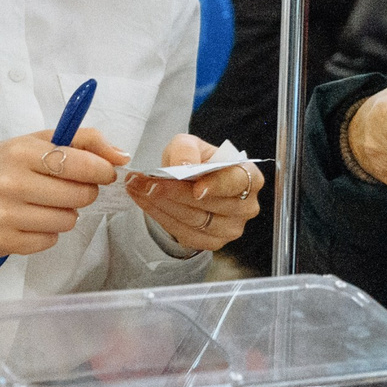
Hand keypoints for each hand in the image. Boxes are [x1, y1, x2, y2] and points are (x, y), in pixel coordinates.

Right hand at [0, 126, 128, 257]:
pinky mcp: (1, 242)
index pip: (80, 164)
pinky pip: (49, 242)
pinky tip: (30, 219)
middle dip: (83, 192)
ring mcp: (4, 216)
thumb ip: (82, 141)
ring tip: (45, 203)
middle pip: (79, 197)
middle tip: (68, 187)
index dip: (101, 171)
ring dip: (65, 213)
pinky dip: (47, 232)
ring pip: (67, 222)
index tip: (101, 172)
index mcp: (20, 153)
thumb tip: (122, 156)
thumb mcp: (34, 141)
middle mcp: (10, 184)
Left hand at [124, 134, 264, 252]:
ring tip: (138, 189)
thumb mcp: (189, 144)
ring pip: (194, 220)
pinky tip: (144, 202)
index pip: (237, 183)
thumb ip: (186, 149)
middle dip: (175, 193)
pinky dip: (161, 217)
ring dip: (162, 205)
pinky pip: (184, 233)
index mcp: (249, 177)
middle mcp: (246, 206)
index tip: (196, 188)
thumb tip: (183, 164)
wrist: (190, 183)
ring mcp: (231, 228)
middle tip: (147, 183)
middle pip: (210, 205)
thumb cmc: (196, 162)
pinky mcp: (213, 242)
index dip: (217, 186)